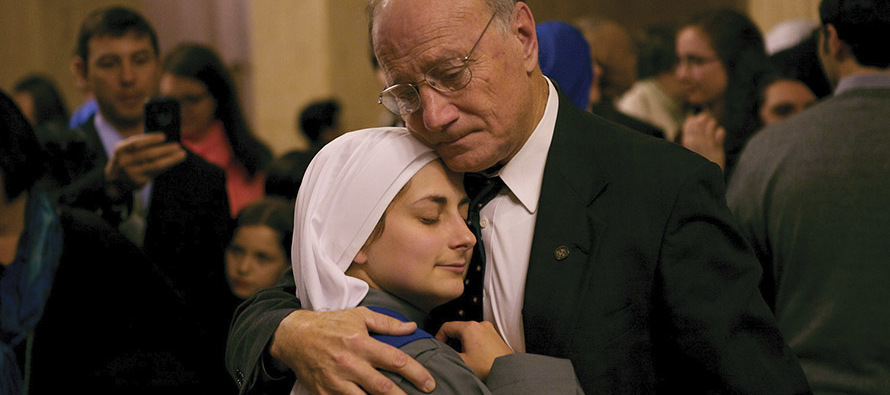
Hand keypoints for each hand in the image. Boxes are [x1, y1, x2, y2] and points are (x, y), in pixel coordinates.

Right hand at [104, 132, 185, 195]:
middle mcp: (124, 161)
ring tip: (181, 154)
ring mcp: (131, 173)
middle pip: (148, 154)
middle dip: (165, 149)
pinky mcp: (138, 181)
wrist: (117, 179)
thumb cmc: (127, 158)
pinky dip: (167, 165)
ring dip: (171, 159)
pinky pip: (156, 172)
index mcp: (120, 149)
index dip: (151, 139)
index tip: (164, 136)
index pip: (136, 143)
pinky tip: (174, 161)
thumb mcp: (127, 149)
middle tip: (178, 145)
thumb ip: (141, 142)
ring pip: (155, 165)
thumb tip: (164, 137)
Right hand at [270, 307, 435, 394]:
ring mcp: (335, 381)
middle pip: (382, 386)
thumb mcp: (359, 316)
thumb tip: (412, 327)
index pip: (395, 360)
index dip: (416, 373)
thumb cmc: (330, 324)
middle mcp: (349, 363)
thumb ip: (387, 323)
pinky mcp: (324, 393)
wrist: (294, 335)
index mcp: (360, 342)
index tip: (429, 383)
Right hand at [436, 321, 512, 379]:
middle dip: (451, 342)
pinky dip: (473, 345)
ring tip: (463, 358)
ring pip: (468, 334)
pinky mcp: (495, 337)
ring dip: (462, 344)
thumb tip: (440, 351)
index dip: (438, 337)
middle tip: (450, 354)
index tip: (438, 347)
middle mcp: (480, 325)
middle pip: (458, 329)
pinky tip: (474, 357)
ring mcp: (489, 330)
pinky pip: (478, 337)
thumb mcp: (460, 361)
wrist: (508, 372)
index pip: (446, 326)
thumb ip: (446, 353)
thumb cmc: (488, 367)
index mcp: (470, 327)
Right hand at [680, 112, 726, 169]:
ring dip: (713, 125)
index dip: (695, 119)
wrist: (702, 179)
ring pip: (712, 124)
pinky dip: (720, 132)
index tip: (698, 122)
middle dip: (705, 119)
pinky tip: (718, 137)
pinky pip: (720, 132)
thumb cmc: (695, 163)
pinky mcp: (717, 148)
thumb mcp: (687, 150)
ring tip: (712, 130)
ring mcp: (707, 144)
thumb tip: (693, 119)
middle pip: (701, 120)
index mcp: (686, 141)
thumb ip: (690, 136)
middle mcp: (696, 141)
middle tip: (707, 124)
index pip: (690, 121)